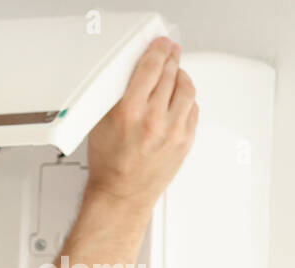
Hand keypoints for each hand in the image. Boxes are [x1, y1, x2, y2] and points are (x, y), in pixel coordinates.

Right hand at [85, 36, 198, 214]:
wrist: (121, 195)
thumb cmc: (109, 165)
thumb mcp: (101, 126)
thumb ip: (117, 99)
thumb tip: (133, 78)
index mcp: (129, 113)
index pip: (150, 68)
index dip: (157, 51)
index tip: (160, 45)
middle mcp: (153, 120)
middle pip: (170, 75)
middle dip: (171, 60)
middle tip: (170, 54)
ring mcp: (173, 131)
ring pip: (186, 89)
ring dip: (181, 77)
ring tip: (177, 74)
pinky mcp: (186, 140)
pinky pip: (193, 109)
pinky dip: (187, 99)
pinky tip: (180, 98)